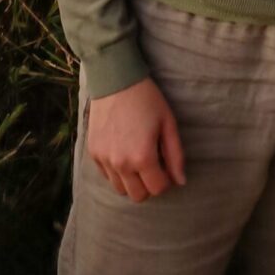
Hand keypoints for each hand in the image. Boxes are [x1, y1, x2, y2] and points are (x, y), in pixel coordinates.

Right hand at [86, 76, 186, 203]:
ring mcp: (104, 159)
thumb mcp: (168, 123)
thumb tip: (180, 181)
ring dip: (131, 181)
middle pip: (138, 196)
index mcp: (142, 157)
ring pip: (121, 189)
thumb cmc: (146, 99)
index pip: (158, 189)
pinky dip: (116, 171)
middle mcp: (121, 164)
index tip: (165, 165)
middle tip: (152, 164)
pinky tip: (122, 152)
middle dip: (148, 184)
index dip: (165, 180)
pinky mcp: (93, 152)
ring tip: (136, 158)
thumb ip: (175, 155)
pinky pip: (106, 176)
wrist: (115, 79)